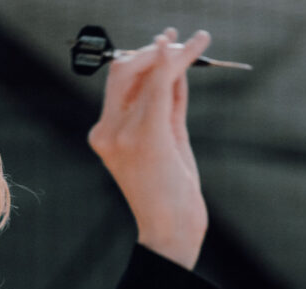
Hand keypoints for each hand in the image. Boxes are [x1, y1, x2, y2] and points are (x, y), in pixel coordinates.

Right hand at [87, 27, 209, 269]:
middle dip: (155, 51)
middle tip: (183, 42)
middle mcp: (108, 130)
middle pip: (125, 71)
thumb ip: (168, 105)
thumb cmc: (172, 194)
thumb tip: (175, 68)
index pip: (120, 81)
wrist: (171, 232)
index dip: (144, 57)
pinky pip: (160, 87)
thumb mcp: (168, 142)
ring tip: (199, 39)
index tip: (168, 44)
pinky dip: (173, 63)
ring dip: (174, 52)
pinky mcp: (146, 136)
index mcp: (106, 134)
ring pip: (148, 75)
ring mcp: (123, 133)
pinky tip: (187, 47)